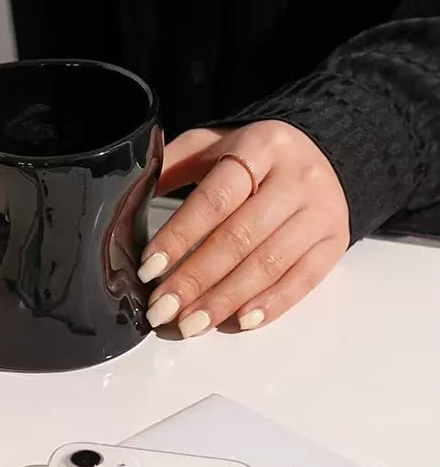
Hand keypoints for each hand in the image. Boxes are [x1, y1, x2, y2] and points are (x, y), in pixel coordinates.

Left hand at [139, 121, 349, 336]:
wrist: (326, 151)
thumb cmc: (256, 154)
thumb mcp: (215, 143)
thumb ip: (175, 163)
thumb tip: (131, 196)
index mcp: (262, 145)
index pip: (215, 198)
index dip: (180, 235)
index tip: (150, 268)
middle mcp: (297, 178)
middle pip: (240, 237)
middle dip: (196, 279)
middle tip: (162, 308)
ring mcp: (321, 211)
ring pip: (268, 265)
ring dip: (225, 301)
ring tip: (190, 324)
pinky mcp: (335, 242)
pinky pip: (302, 281)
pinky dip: (269, 305)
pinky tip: (238, 321)